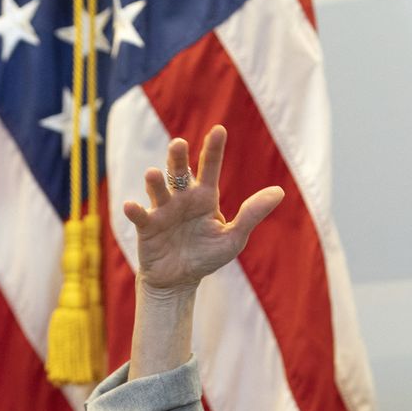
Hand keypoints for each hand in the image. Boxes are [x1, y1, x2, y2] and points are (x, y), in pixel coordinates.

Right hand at [123, 125, 283, 289]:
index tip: (219, 130)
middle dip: (179, 158)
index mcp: (205, 197)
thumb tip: (279, 191)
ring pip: (159, 190)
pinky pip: (140, 217)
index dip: (214, 149)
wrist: (180, 280)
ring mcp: (163, 211)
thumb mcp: (234, 237)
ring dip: (155, 182)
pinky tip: (132, 206)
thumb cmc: (207, 255)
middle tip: (179, 143)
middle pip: (180, 172)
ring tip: (153, 173)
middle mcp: (183, 198)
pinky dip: (135, 211)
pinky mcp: (147, 228)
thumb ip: (252, 214)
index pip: (210, 168)